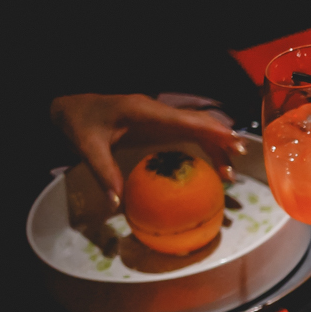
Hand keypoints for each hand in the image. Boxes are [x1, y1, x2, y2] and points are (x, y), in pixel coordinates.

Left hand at [50, 94, 245, 207]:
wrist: (69, 107)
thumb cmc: (78, 123)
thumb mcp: (87, 147)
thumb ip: (104, 173)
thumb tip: (117, 204)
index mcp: (142, 111)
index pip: (183, 120)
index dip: (210, 130)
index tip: (232, 140)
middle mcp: (156, 111)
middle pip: (197, 122)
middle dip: (221, 137)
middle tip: (240, 156)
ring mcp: (159, 117)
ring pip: (197, 127)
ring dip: (216, 145)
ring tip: (231, 170)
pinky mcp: (158, 124)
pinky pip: (187, 133)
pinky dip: (204, 146)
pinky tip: (214, 165)